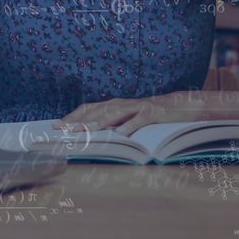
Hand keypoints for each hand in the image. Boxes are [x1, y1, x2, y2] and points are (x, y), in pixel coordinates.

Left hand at [54, 93, 204, 135]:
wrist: (180, 106)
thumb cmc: (150, 115)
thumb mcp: (128, 119)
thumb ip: (112, 124)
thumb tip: (90, 135)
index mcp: (115, 105)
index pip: (89, 108)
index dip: (73, 116)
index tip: (57, 125)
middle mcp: (124, 103)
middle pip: (98, 110)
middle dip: (81, 120)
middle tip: (66, 130)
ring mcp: (138, 106)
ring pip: (116, 113)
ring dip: (100, 122)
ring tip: (87, 131)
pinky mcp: (154, 112)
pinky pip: (141, 119)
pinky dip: (131, 126)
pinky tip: (122, 134)